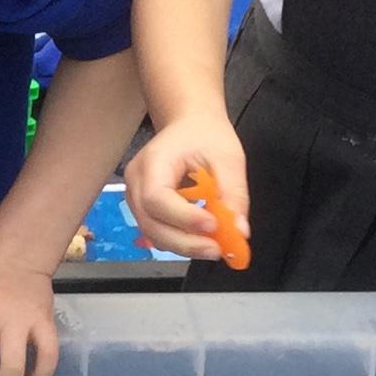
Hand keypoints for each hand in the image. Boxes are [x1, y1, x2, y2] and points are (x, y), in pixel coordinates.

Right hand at [122, 114, 247, 262]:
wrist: (190, 125)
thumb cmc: (205, 135)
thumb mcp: (228, 158)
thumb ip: (234, 195)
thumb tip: (239, 231)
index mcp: (153, 162)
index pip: (157, 198)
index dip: (183, 217)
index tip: (213, 225)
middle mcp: (136, 182)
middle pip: (151, 223)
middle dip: (185, 242)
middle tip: (218, 249)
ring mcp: (136, 198)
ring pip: (153, 234)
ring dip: (184, 246)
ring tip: (215, 246)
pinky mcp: (145, 209)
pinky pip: (158, 232)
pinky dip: (181, 240)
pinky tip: (203, 240)